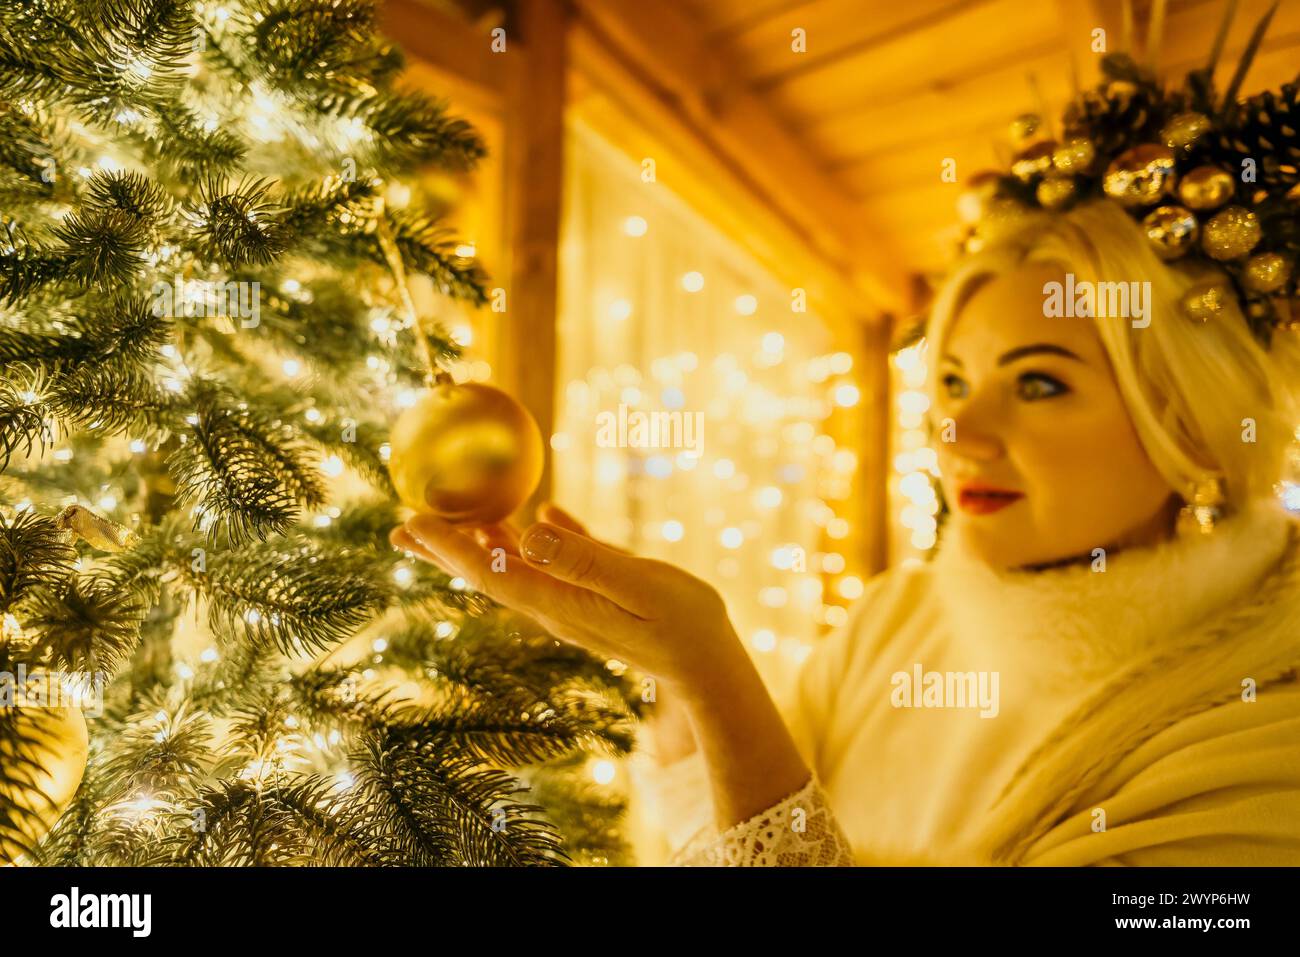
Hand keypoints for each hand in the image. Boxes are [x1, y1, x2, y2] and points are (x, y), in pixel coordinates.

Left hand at [389, 503, 743, 696]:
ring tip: (452, 520)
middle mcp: (557, 606)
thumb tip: (530, 533)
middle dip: (445, 549)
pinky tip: (543, 515)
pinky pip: (559, 562)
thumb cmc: (684, 625)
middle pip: (488, 573)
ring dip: (483, 542)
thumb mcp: (641, 585)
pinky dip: (541, 538)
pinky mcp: (599, 598)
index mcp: (560, 603)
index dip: (449, 547)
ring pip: (518, 566)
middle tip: (400, 526)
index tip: (412, 522)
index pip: (490, 572)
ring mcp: (575, 604)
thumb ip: (587, 559)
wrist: (711, 668)